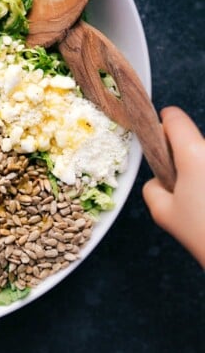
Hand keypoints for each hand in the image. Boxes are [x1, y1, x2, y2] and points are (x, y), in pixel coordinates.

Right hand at [143, 107, 204, 267]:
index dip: (162, 123)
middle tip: (179, 185)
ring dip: (200, 171)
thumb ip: (152, 187)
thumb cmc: (203, 234)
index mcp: (193, 154)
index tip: (157, 136)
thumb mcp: (162, 212)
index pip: (174, 119)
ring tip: (200, 201)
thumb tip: (161, 180)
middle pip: (192, 140)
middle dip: (181, 156)